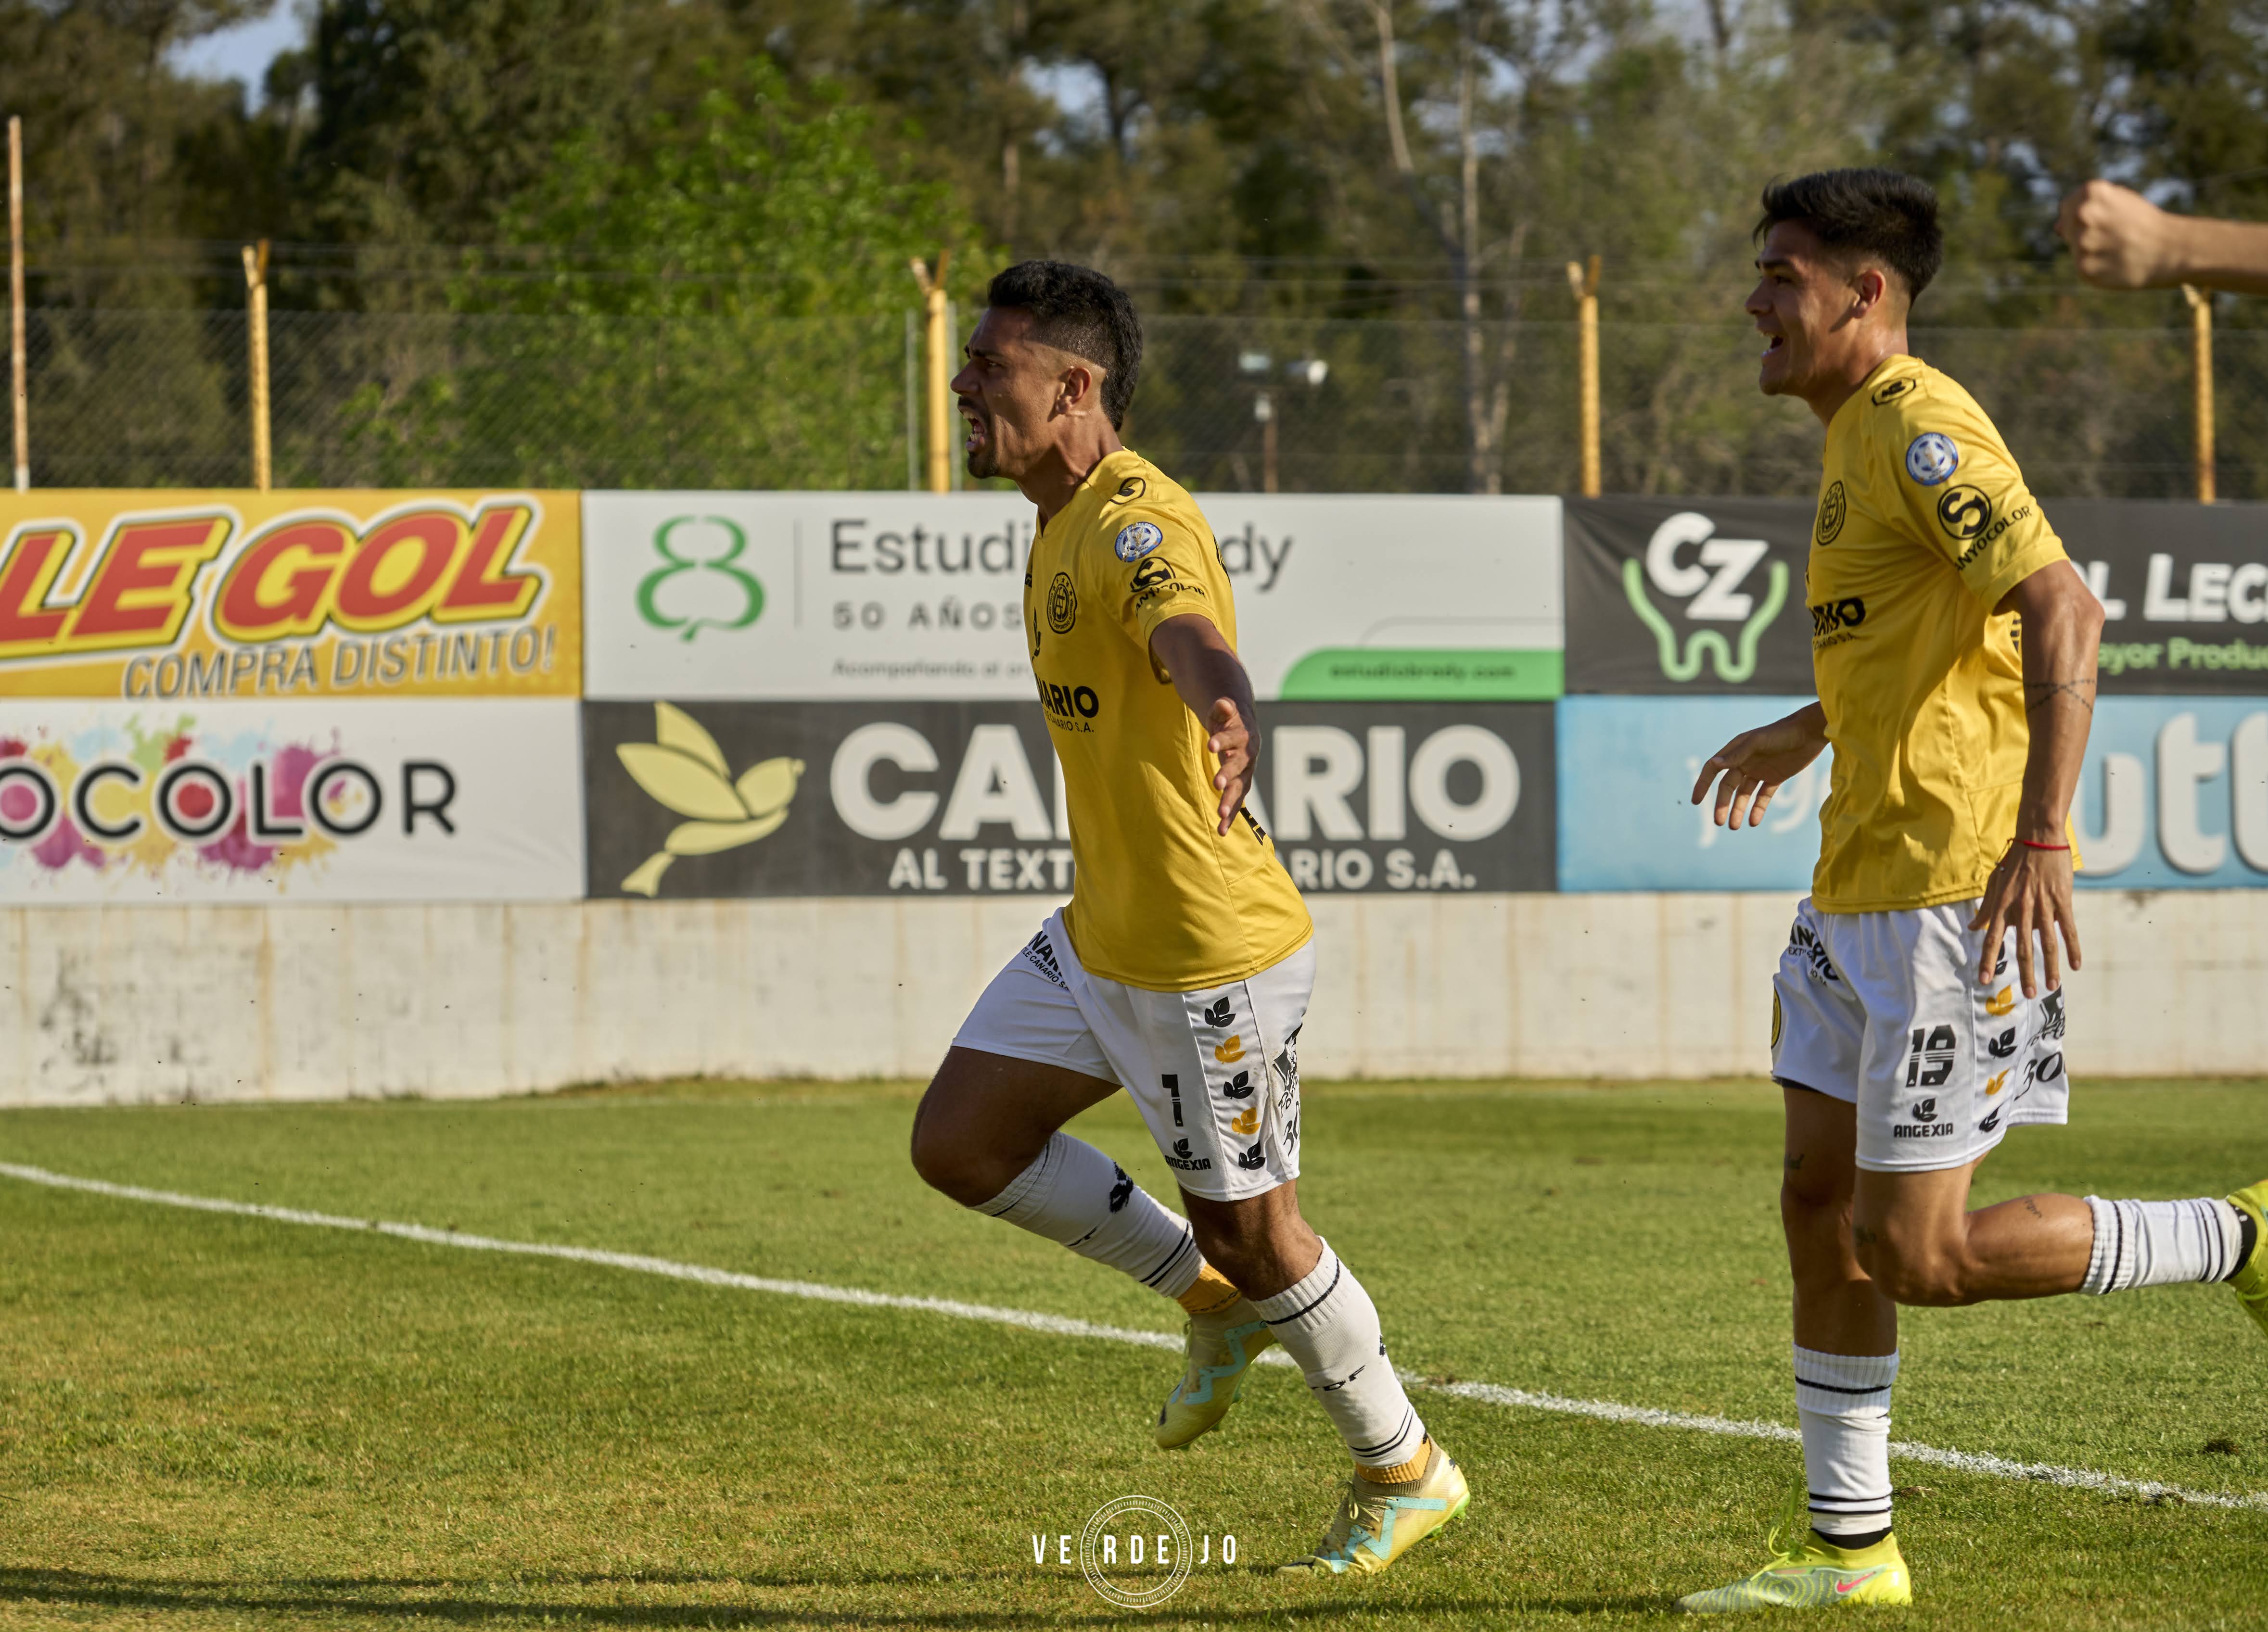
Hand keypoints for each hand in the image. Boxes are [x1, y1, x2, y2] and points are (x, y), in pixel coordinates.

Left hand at [1205, 697, 1253, 835]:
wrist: (1243, 728)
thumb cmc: (1228, 719)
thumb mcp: (1224, 711)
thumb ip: (1222, 709)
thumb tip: (1223, 703)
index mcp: (1245, 736)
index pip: (1235, 738)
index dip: (1223, 741)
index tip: (1211, 745)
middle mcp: (1249, 756)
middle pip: (1240, 766)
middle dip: (1229, 775)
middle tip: (1217, 783)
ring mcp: (1246, 773)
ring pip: (1240, 788)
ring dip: (1231, 801)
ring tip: (1220, 815)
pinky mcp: (1241, 785)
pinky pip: (1236, 802)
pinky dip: (1229, 816)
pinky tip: (1221, 831)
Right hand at [1691, 708, 1828, 829]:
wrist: (1810, 733)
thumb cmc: (1782, 733)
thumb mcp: (1758, 743)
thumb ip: (1737, 755)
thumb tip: (1714, 764)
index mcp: (1735, 751)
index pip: (1713, 769)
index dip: (1703, 785)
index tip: (1696, 802)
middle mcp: (1744, 762)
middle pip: (1728, 787)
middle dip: (1723, 804)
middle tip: (1720, 822)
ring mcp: (1759, 771)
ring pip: (1744, 795)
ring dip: (1738, 810)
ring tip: (1734, 827)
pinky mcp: (1775, 778)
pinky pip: (1763, 796)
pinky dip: (1758, 809)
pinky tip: (1754, 821)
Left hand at [1969, 843, 2081, 995]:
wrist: (2038, 839)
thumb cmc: (2014, 862)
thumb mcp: (1994, 884)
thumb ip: (1985, 909)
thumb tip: (1972, 927)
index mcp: (2002, 906)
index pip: (1991, 938)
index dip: (1986, 960)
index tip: (1982, 980)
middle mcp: (2021, 909)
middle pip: (2022, 947)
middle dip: (2024, 973)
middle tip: (2027, 994)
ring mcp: (2043, 906)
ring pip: (2047, 943)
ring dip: (2049, 967)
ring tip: (2051, 986)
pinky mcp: (2062, 901)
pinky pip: (2068, 930)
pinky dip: (2073, 948)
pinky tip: (2075, 965)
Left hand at [2056, 180, 2182, 289]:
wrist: (2172, 250)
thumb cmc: (2145, 223)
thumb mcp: (2120, 203)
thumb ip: (2085, 209)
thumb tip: (2055, 228)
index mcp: (2092, 192)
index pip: (2067, 205)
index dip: (2083, 214)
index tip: (2105, 218)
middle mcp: (2084, 215)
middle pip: (2068, 226)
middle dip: (2085, 231)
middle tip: (2114, 235)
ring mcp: (2083, 243)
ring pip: (2075, 247)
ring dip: (2091, 250)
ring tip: (2116, 249)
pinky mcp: (2084, 269)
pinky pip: (2083, 266)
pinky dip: (2096, 266)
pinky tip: (2115, 263)